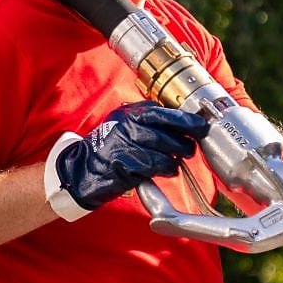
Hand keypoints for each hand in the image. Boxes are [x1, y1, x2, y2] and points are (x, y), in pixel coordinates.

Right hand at [46, 101, 208, 219]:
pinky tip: (166, 170)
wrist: (81, 170)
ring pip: (165, 149)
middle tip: (189, 148)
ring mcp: (126, 144)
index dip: (187, 120)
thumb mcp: (125, 124)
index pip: (166, 113)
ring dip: (176, 158)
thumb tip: (182, 122)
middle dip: (185, 142)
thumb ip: (149, 120)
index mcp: (131, 113)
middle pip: (169, 131)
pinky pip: (155, 166)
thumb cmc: (109, 148)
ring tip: (176, 161)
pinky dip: (166, 169)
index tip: (202, 125)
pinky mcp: (126, 163)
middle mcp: (129, 125)